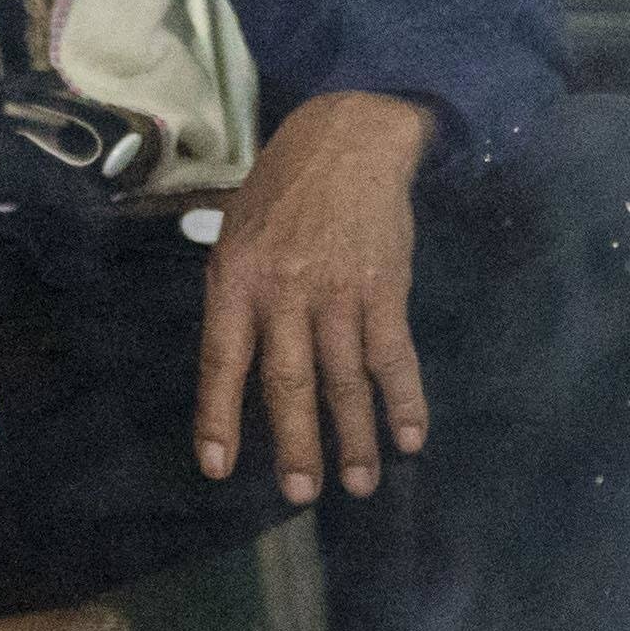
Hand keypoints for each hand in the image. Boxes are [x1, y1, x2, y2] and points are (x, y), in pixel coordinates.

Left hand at [198, 91, 436, 497]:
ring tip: (359, 482)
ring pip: (344, 378)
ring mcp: (338, 293)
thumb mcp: (236, 230)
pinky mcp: (384, 289)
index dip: (220, 418)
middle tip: (301, 493)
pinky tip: (410, 437)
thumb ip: (235, 294)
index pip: (222, 361)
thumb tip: (235, 361)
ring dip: (355, 436)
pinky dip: (404, 399)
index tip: (219, 468)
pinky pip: (394, 355)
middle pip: (289, 381)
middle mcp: (285, 292)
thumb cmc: (284, 188)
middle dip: (297, 443)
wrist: (349, 137)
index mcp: (237, 279)